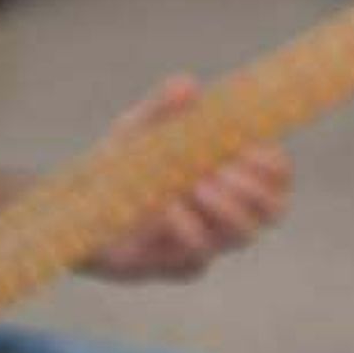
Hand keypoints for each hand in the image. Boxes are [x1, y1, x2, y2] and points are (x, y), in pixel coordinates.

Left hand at [86, 77, 291, 282]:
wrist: (76, 211)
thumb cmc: (120, 165)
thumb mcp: (139, 129)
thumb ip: (162, 107)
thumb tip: (187, 85)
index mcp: (231, 174)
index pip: (277, 175)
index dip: (274, 166)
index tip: (247, 149)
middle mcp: (228, 211)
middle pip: (273, 210)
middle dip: (254, 189)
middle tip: (220, 172)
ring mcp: (210, 241)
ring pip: (243, 235)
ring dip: (225, 209)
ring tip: (194, 187)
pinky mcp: (181, 266)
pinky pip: (198, 256)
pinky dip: (184, 227)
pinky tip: (161, 210)